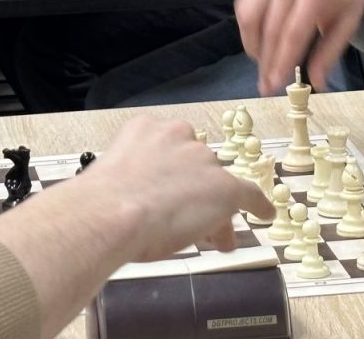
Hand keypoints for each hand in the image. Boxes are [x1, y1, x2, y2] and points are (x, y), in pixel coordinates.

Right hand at [84, 116, 273, 260]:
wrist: (114, 212)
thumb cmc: (100, 202)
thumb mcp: (112, 180)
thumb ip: (130, 181)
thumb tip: (137, 204)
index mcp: (145, 129)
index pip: (167, 149)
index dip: (172, 175)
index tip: (168, 192)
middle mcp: (178, 136)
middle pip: (194, 165)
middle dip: (193, 191)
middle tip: (186, 216)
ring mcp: (203, 161)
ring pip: (214, 185)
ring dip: (211, 207)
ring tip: (208, 234)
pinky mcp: (225, 187)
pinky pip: (248, 194)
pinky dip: (258, 205)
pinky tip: (263, 214)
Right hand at [234, 0, 363, 95]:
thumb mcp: (348, 24)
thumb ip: (329, 54)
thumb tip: (316, 84)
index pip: (292, 34)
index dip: (281, 61)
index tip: (275, 85)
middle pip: (270, 29)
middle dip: (266, 62)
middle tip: (265, 86)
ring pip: (250, 18)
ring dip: (253, 46)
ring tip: (262, 64)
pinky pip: (244, 5)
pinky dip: (247, 28)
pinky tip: (257, 42)